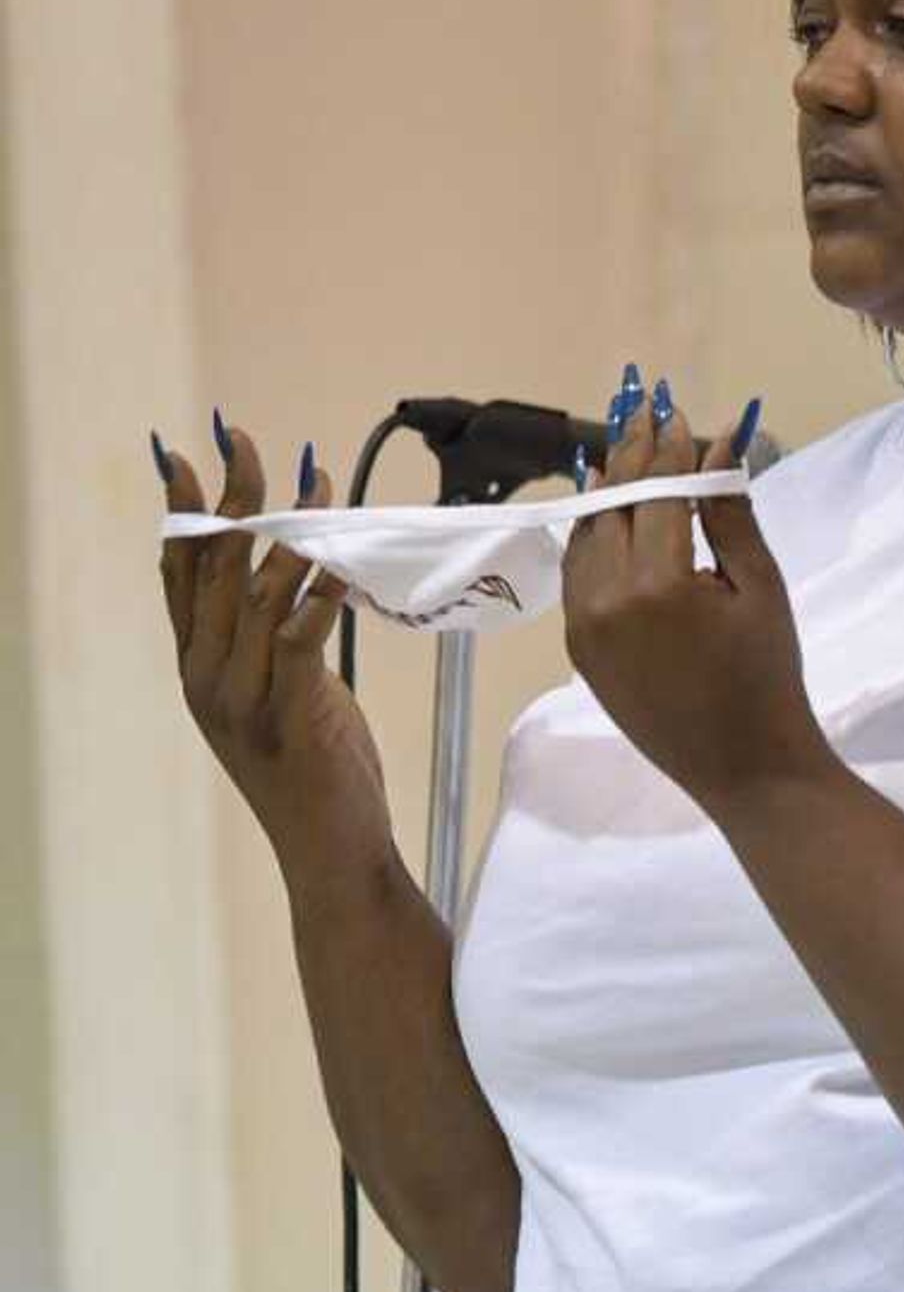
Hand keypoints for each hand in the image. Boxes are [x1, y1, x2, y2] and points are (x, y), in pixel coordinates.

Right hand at [157, 415, 386, 868]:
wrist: (330, 851)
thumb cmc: (319, 772)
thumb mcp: (283, 696)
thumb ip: (273, 643)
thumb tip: (293, 576)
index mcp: (198, 669)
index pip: (179, 573)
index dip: (183, 510)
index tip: (186, 454)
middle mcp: (207, 677)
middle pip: (213, 569)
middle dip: (231, 497)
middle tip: (248, 441)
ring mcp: (243, 699)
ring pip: (257, 595)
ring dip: (289, 531)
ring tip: (316, 480)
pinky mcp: (292, 717)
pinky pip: (301, 641)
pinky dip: (318, 596)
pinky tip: (336, 559)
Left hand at [561, 372, 815, 811]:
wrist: (745, 766)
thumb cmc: (769, 676)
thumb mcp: (761, 589)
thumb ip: (730, 514)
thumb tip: (720, 446)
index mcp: (659, 582)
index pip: (655, 492)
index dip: (666, 448)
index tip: (675, 411)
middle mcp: (606, 598)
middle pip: (610, 505)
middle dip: (629, 455)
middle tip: (642, 410)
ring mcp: (583, 625)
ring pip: (585, 536)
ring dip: (605, 493)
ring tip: (622, 454)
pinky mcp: (577, 647)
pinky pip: (578, 575)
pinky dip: (593, 537)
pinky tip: (609, 516)